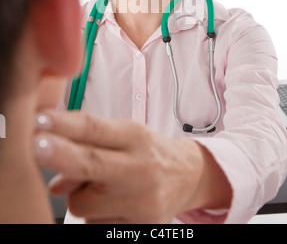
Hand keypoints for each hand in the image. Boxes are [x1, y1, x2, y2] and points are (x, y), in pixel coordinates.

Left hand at [34, 110, 206, 223]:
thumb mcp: (123, 136)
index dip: (65, 124)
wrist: (187, 176)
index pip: (94, 128)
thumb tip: (54, 184)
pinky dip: (95, 215)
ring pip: (82, 203)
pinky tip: (115, 203)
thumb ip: (86, 147)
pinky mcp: (141, 228)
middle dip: (60, 154)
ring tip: (105, 186)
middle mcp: (140, 167)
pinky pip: (94, 225)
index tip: (40, 121)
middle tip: (36, 146)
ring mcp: (142, 201)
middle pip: (91, 162)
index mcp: (134, 136)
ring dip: (81, 196)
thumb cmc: (146, 151)